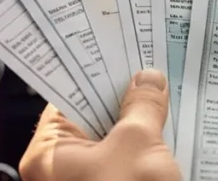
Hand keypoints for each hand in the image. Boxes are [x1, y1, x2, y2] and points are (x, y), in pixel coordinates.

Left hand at [19, 69, 180, 180]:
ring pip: (111, 143)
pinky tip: (169, 132)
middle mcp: (59, 169)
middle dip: (124, 97)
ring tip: (165, 94)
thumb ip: (142, 108)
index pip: (69, 95)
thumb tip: (148, 80)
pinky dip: (143, 150)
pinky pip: (123, 164)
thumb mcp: (138, 146)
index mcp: (48, 152)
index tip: (124, 48)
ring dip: (138, 124)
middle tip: (152, 68)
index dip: (98, 70)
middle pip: (91, 118)